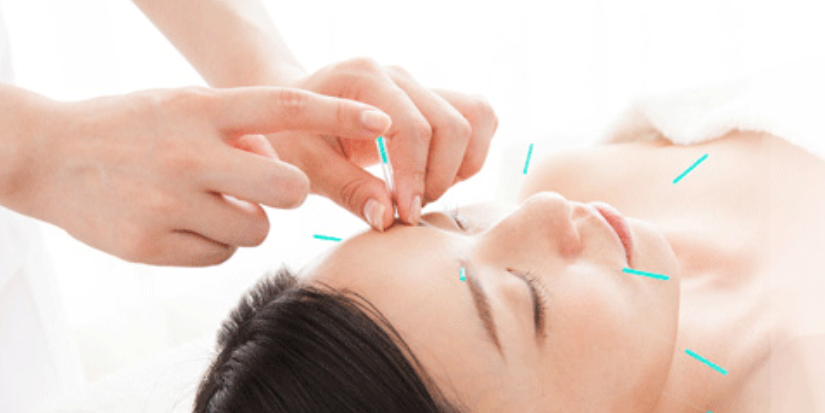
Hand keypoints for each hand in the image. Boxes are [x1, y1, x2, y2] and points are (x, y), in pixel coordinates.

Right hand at [10, 86, 389, 265]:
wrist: (48, 155)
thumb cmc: (130, 128)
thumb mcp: (183, 106)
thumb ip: (238, 129)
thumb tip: (289, 166)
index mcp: (200, 110)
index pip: (286, 106)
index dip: (341, 112)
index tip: (385, 120)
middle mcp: (188, 155)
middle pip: (288, 188)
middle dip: (291, 193)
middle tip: (268, 187)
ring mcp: (168, 203)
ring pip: (256, 230)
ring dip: (247, 220)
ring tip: (208, 201)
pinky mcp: (151, 245)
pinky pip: (220, 255)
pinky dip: (212, 243)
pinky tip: (181, 222)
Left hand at [273, 58, 497, 230]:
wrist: (292, 111)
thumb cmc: (292, 137)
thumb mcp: (307, 166)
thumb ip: (348, 190)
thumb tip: (387, 218)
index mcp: (363, 79)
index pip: (412, 128)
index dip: (416, 177)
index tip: (405, 215)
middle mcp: (397, 75)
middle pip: (452, 123)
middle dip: (439, 176)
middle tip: (410, 207)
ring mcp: (419, 85)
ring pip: (476, 116)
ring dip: (461, 164)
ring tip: (425, 190)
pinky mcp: (434, 99)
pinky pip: (478, 117)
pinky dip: (470, 152)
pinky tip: (438, 174)